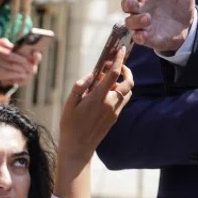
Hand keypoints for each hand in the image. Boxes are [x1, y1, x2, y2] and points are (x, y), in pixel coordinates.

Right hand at [0, 38, 38, 83]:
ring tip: (28, 73)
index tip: (30, 60)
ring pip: (9, 71)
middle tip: (32, 68)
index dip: (23, 59)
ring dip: (20, 73)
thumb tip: (16, 47)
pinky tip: (18, 76)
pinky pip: (3, 76)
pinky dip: (12, 77)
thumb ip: (5, 43)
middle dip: (24, 67)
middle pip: (13, 64)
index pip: (13, 55)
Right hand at [59, 46, 133, 164]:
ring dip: (124, 81)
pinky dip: (121, 91)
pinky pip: (123, 100)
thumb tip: (91, 75)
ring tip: (111, 78)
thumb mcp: (69, 104)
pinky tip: (108, 92)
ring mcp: (115, 111)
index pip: (114, 74)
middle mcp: (111, 103)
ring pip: (128, 91)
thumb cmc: (70, 125)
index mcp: (99, 97)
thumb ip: (80, 87)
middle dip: (127, 70)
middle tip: (118, 65)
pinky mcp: (115, 117)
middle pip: (128, 82)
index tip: (121, 49)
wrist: (78, 147)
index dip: (119, 60)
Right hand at [121, 0, 194, 52]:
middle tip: (135, 3)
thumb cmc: (180, 3)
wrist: (188, 24)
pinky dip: (139, 37)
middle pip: (126, 5)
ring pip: (129, 22)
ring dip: (135, 21)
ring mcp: (143, 24)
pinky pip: (138, 38)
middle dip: (127, 4)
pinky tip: (144, 36)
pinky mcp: (149, 37)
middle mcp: (141, 8)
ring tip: (148, 19)